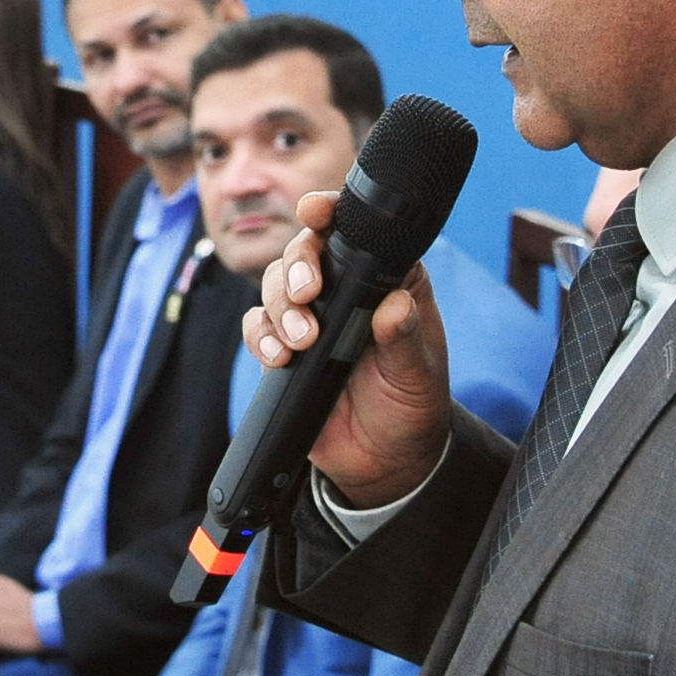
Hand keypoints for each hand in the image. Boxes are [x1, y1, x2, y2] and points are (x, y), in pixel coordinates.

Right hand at [247, 190, 452, 507]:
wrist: (384, 463)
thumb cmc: (411, 407)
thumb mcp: (418, 374)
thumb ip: (405, 340)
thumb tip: (395, 307)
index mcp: (386, 281)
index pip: (354, 234)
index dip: (329, 214)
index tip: (315, 212)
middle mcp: (344, 291)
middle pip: (303, 253)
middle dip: (297, 267)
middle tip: (307, 293)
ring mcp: (311, 318)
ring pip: (275, 286)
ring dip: (280, 306)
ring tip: (301, 340)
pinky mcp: (283, 349)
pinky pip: (257, 327)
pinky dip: (260, 335)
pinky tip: (277, 355)